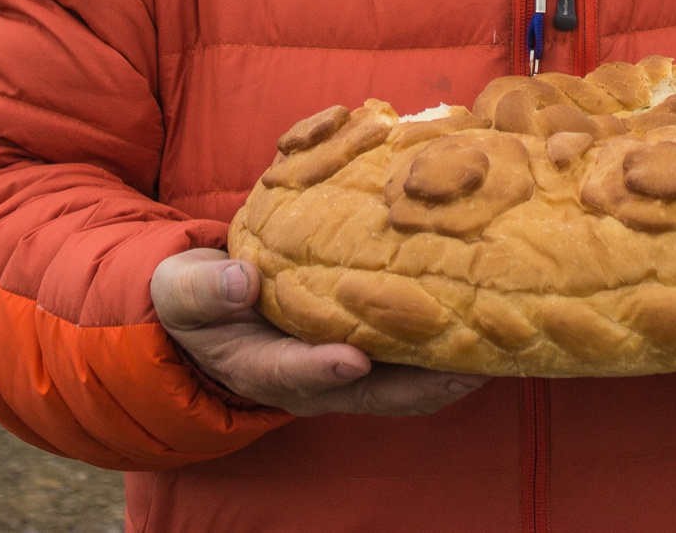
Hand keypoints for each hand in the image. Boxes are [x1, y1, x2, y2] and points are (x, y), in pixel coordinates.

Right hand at [150, 249, 486, 417]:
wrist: (210, 307)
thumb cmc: (197, 298)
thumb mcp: (183, 291)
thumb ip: (206, 290)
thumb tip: (241, 282)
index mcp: (260, 365)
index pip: (293, 372)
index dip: (322, 369)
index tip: (352, 358)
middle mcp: (309, 380)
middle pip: (369, 393)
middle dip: (417, 384)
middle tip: (464, 369)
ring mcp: (339, 372)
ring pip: (399, 386)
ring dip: (444, 376)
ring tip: (493, 356)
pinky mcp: (363, 356)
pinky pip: (407, 365)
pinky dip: (442, 356)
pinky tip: (481, 331)